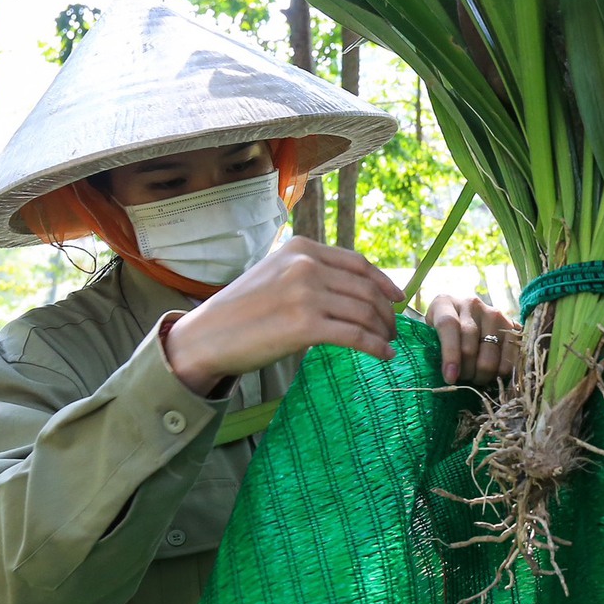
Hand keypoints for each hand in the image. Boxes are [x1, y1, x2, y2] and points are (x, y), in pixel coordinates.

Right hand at [163, 237, 400, 393]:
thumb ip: (310, 272)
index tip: (397, 298)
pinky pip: (355, 336)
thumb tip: (353, 288)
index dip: (383, 282)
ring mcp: (305, 294)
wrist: (206, 336)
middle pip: (365, 289)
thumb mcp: (275, 273)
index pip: (357, 263)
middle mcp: (305, 265)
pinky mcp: (304, 326)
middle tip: (394, 329)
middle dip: (386, 312)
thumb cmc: (241, 310)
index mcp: (301, 248)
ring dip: (384, 330)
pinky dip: (376, 346)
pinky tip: (384, 354)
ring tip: (388, 342)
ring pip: (364, 312)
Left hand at [425, 293, 519, 385]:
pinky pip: (509, 356)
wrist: (465, 317)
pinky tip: (492, 375)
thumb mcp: (430, 335)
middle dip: (466, 371)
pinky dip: (500, 372)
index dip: (450, 354)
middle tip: (462, 379)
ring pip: (490, 354)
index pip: (449, 326)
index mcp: (445, 304)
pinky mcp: (510, 325)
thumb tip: (448, 376)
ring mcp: (493, 313)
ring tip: (475, 377)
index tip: (450, 378)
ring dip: (482, 374)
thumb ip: (434, 350)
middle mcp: (471, 304)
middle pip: (470, 346)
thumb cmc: (442, 331)